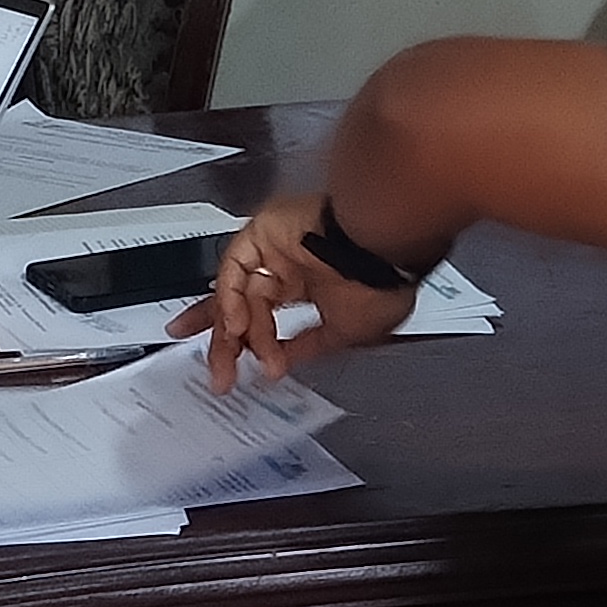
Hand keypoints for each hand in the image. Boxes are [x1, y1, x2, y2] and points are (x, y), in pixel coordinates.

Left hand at [173, 194, 420, 387]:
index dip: (250, 343)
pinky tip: (238, 327)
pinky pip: (234, 270)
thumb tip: (282, 363)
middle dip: (225, 344)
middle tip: (218, 375)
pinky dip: (231, 301)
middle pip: (241, 305)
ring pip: (234, 292)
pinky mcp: (262, 231)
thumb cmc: (386, 282)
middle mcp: (288, 263)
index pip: (267, 314)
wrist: (388, 248)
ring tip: (231, 362)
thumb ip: (307, 347)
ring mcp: (273, 247)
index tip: (238, 370)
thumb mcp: (345, 333)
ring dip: (230, 332)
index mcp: (310, 283)